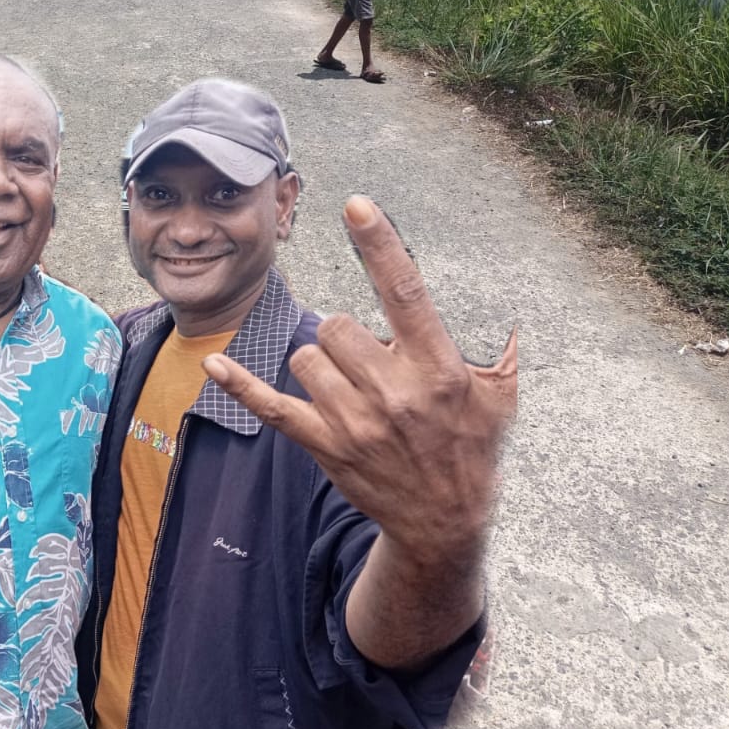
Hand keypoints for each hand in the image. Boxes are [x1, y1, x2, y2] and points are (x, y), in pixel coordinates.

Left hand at [203, 196, 515, 563]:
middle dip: (348, 338)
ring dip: (323, 365)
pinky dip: (241, 385)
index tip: (356, 206)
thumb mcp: (501, 397)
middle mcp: (394, 391)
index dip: (379, 245)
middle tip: (373, 367)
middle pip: (338, 326)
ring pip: (308, 357)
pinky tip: (215, 364)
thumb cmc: (472, 449)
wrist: (445, 522)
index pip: (405, 292)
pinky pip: (272, 407)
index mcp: (437, 369)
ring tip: (354, 391)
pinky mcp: (325, 445)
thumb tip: (513, 309)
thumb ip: (499, 350)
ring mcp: (354, 421)